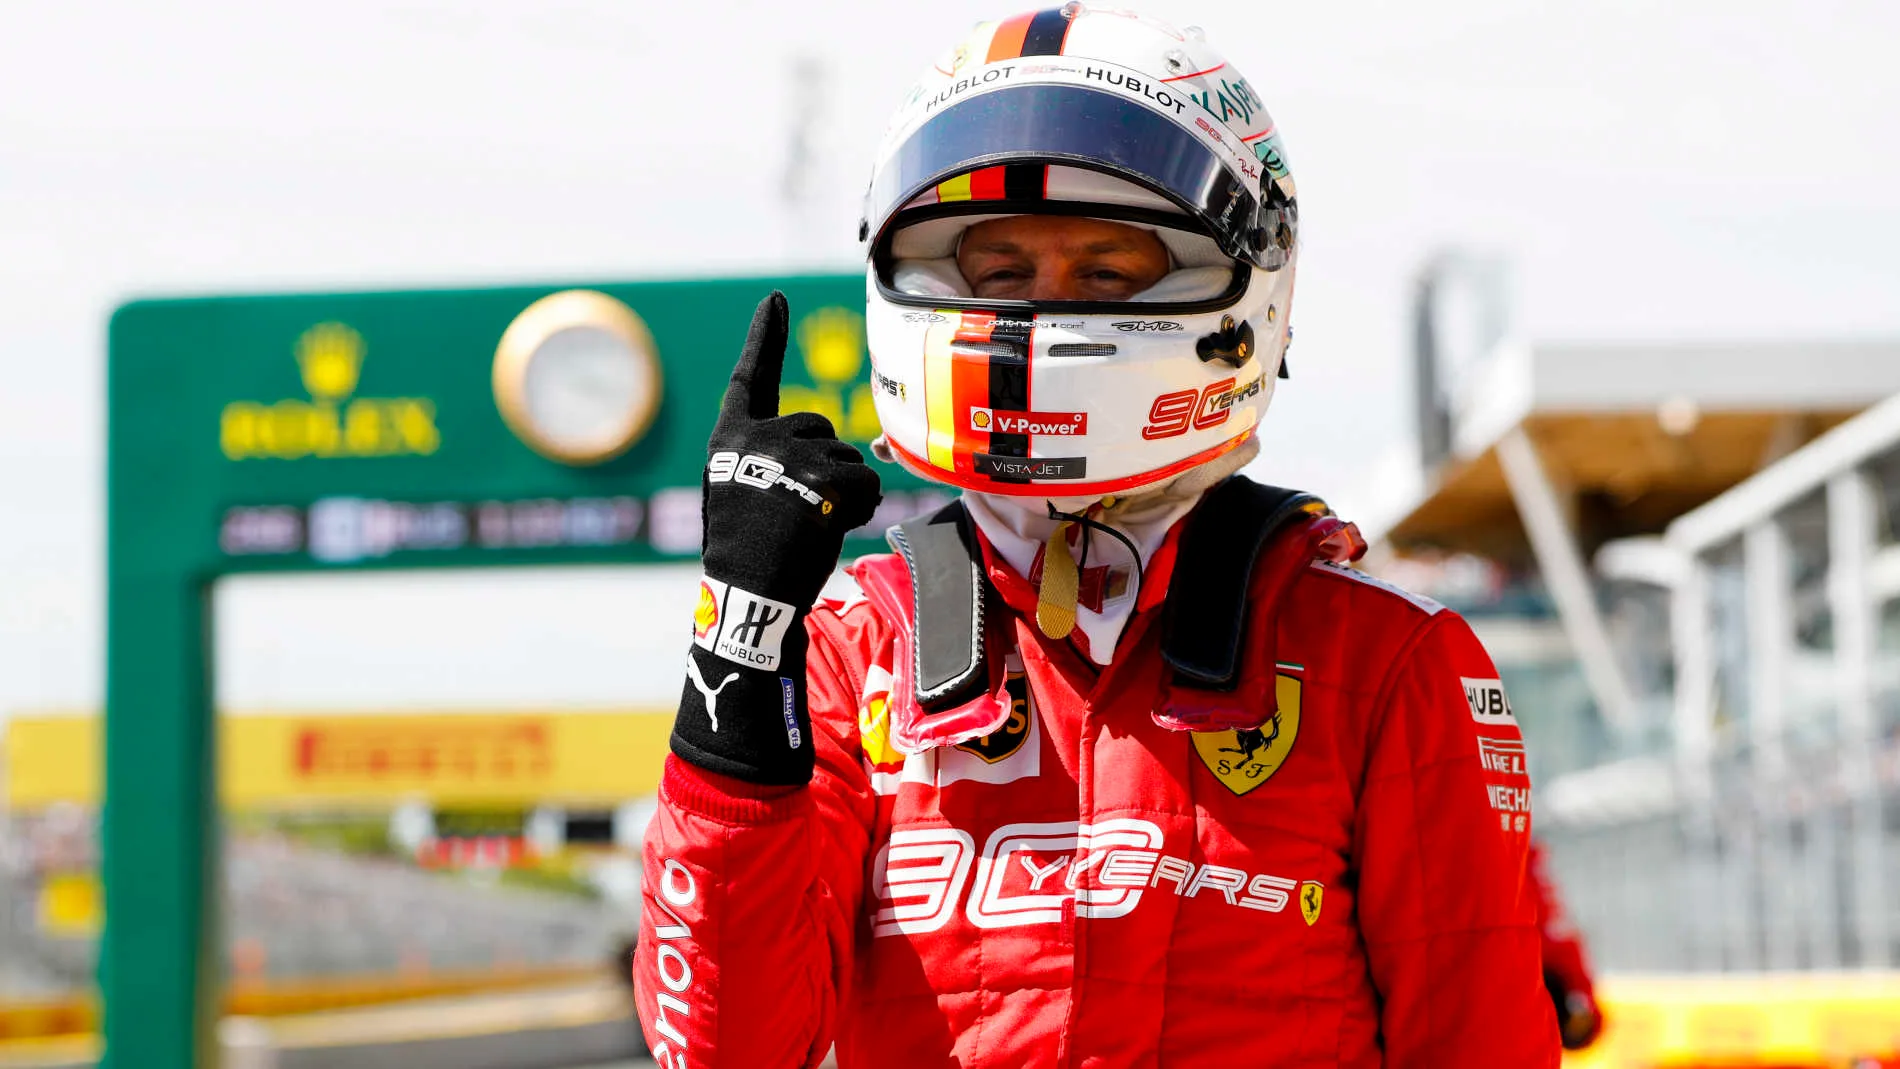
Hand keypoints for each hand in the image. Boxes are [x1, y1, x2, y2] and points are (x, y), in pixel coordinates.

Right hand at [670, 292, 881, 785]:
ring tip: (809, 526)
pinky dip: (860, 506)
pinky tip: (830, 529)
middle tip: (800, 512)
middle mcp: (754, 437)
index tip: (775, 300)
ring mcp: (786, 453)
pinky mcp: (819, 474)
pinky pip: (865, 479)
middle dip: (824, 465)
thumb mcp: (745, 495)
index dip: (765, 338)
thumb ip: (771, 461)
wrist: (749, 596)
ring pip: (845, 456)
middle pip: (817, 426)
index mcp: (729, 441)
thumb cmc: (749, 557)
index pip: (751, 378)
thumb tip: (827, 451)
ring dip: (843, 492)